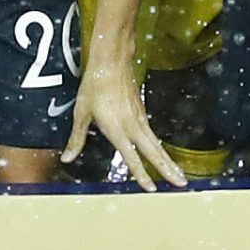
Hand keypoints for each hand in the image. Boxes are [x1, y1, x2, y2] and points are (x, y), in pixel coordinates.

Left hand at [63, 64, 187, 193]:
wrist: (112, 61)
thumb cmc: (94, 85)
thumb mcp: (81, 113)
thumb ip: (77, 138)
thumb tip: (67, 158)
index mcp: (117, 129)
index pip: (132, 158)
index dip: (142, 175)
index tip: (152, 188)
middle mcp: (133, 125)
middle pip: (155, 152)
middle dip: (169, 169)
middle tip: (182, 183)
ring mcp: (140, 117)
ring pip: (157, 144)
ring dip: (169, 160)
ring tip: (178, 173)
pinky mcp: (141, 111)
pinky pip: (153, 134)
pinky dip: (160, 147)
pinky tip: (161, 153)